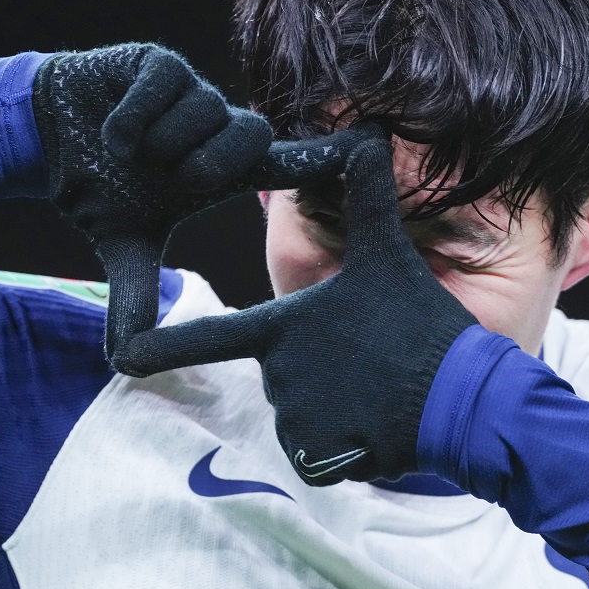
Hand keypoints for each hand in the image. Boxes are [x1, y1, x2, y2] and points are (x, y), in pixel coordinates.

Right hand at [32, 43, 370, 359]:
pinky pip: (165, 86)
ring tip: (131, 154)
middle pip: (251, 135)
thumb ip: (135, 297)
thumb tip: (124, 361)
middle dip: (208, 165)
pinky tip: (111, 131)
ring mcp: (190, 91)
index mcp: (221, 169)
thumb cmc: (99, 187)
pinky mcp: (159, 63)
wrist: (44, 138)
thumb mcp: (122, 245)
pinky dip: (132, 118)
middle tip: (171, 180)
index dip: (326, 157)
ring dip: (161, 143)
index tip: (371, 147)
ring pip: (205, 110)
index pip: (288, 163)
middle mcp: (215, 127)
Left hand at [117, 134, 477, 483]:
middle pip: (280, 372)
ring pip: (300, 411)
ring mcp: (294, 419)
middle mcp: (276, 375)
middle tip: (368, 360)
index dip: (163, 346)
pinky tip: (377, 424)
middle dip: (318, 369)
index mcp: (282, 327)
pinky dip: (343, 443)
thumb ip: (365, 196)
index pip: (210, 335)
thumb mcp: (388, 253)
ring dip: (333, 405)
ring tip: (377, 390)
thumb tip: (364, 132)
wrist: (462, 400)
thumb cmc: (419, 324)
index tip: (125, 356)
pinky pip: (317, 450)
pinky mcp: (317, 456)